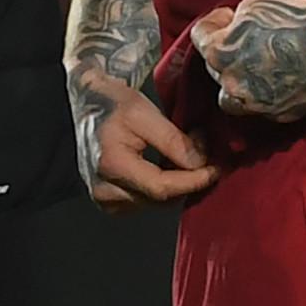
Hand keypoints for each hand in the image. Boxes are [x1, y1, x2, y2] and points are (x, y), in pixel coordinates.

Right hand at [68, 67, 219, 211]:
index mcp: (111, 165)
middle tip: (202, 148)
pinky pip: (147, 201)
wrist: (88, 103)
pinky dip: (164, 185)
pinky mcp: (110, 202)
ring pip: (157, 202)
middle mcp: (104, 189)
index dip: (193, 180)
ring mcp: (105, 199)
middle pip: (161, 198)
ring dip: (178, 181)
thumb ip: (172, 140)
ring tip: (185, 152)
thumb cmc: (112, 103)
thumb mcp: (144, 112)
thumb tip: (199, 164)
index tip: (216, 169)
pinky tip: (167, 165)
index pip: (161, 187)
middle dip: (189, 177)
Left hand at [190, 0, 305, 124]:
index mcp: (219, 55)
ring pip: (234, 98)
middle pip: (215, 69)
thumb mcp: (252, 6)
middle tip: (246, 40)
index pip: (199, 37)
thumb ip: (232, 22)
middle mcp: (232, 85)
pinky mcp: (280, 115)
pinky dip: (266, 94)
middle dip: (226, 54)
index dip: (214, 23)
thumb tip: (229, 29)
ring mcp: (256, 105)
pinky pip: (263, 107)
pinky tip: (281, 76)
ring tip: (256, 66)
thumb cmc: (293, 18)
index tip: (228, 18)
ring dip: (239, 83)